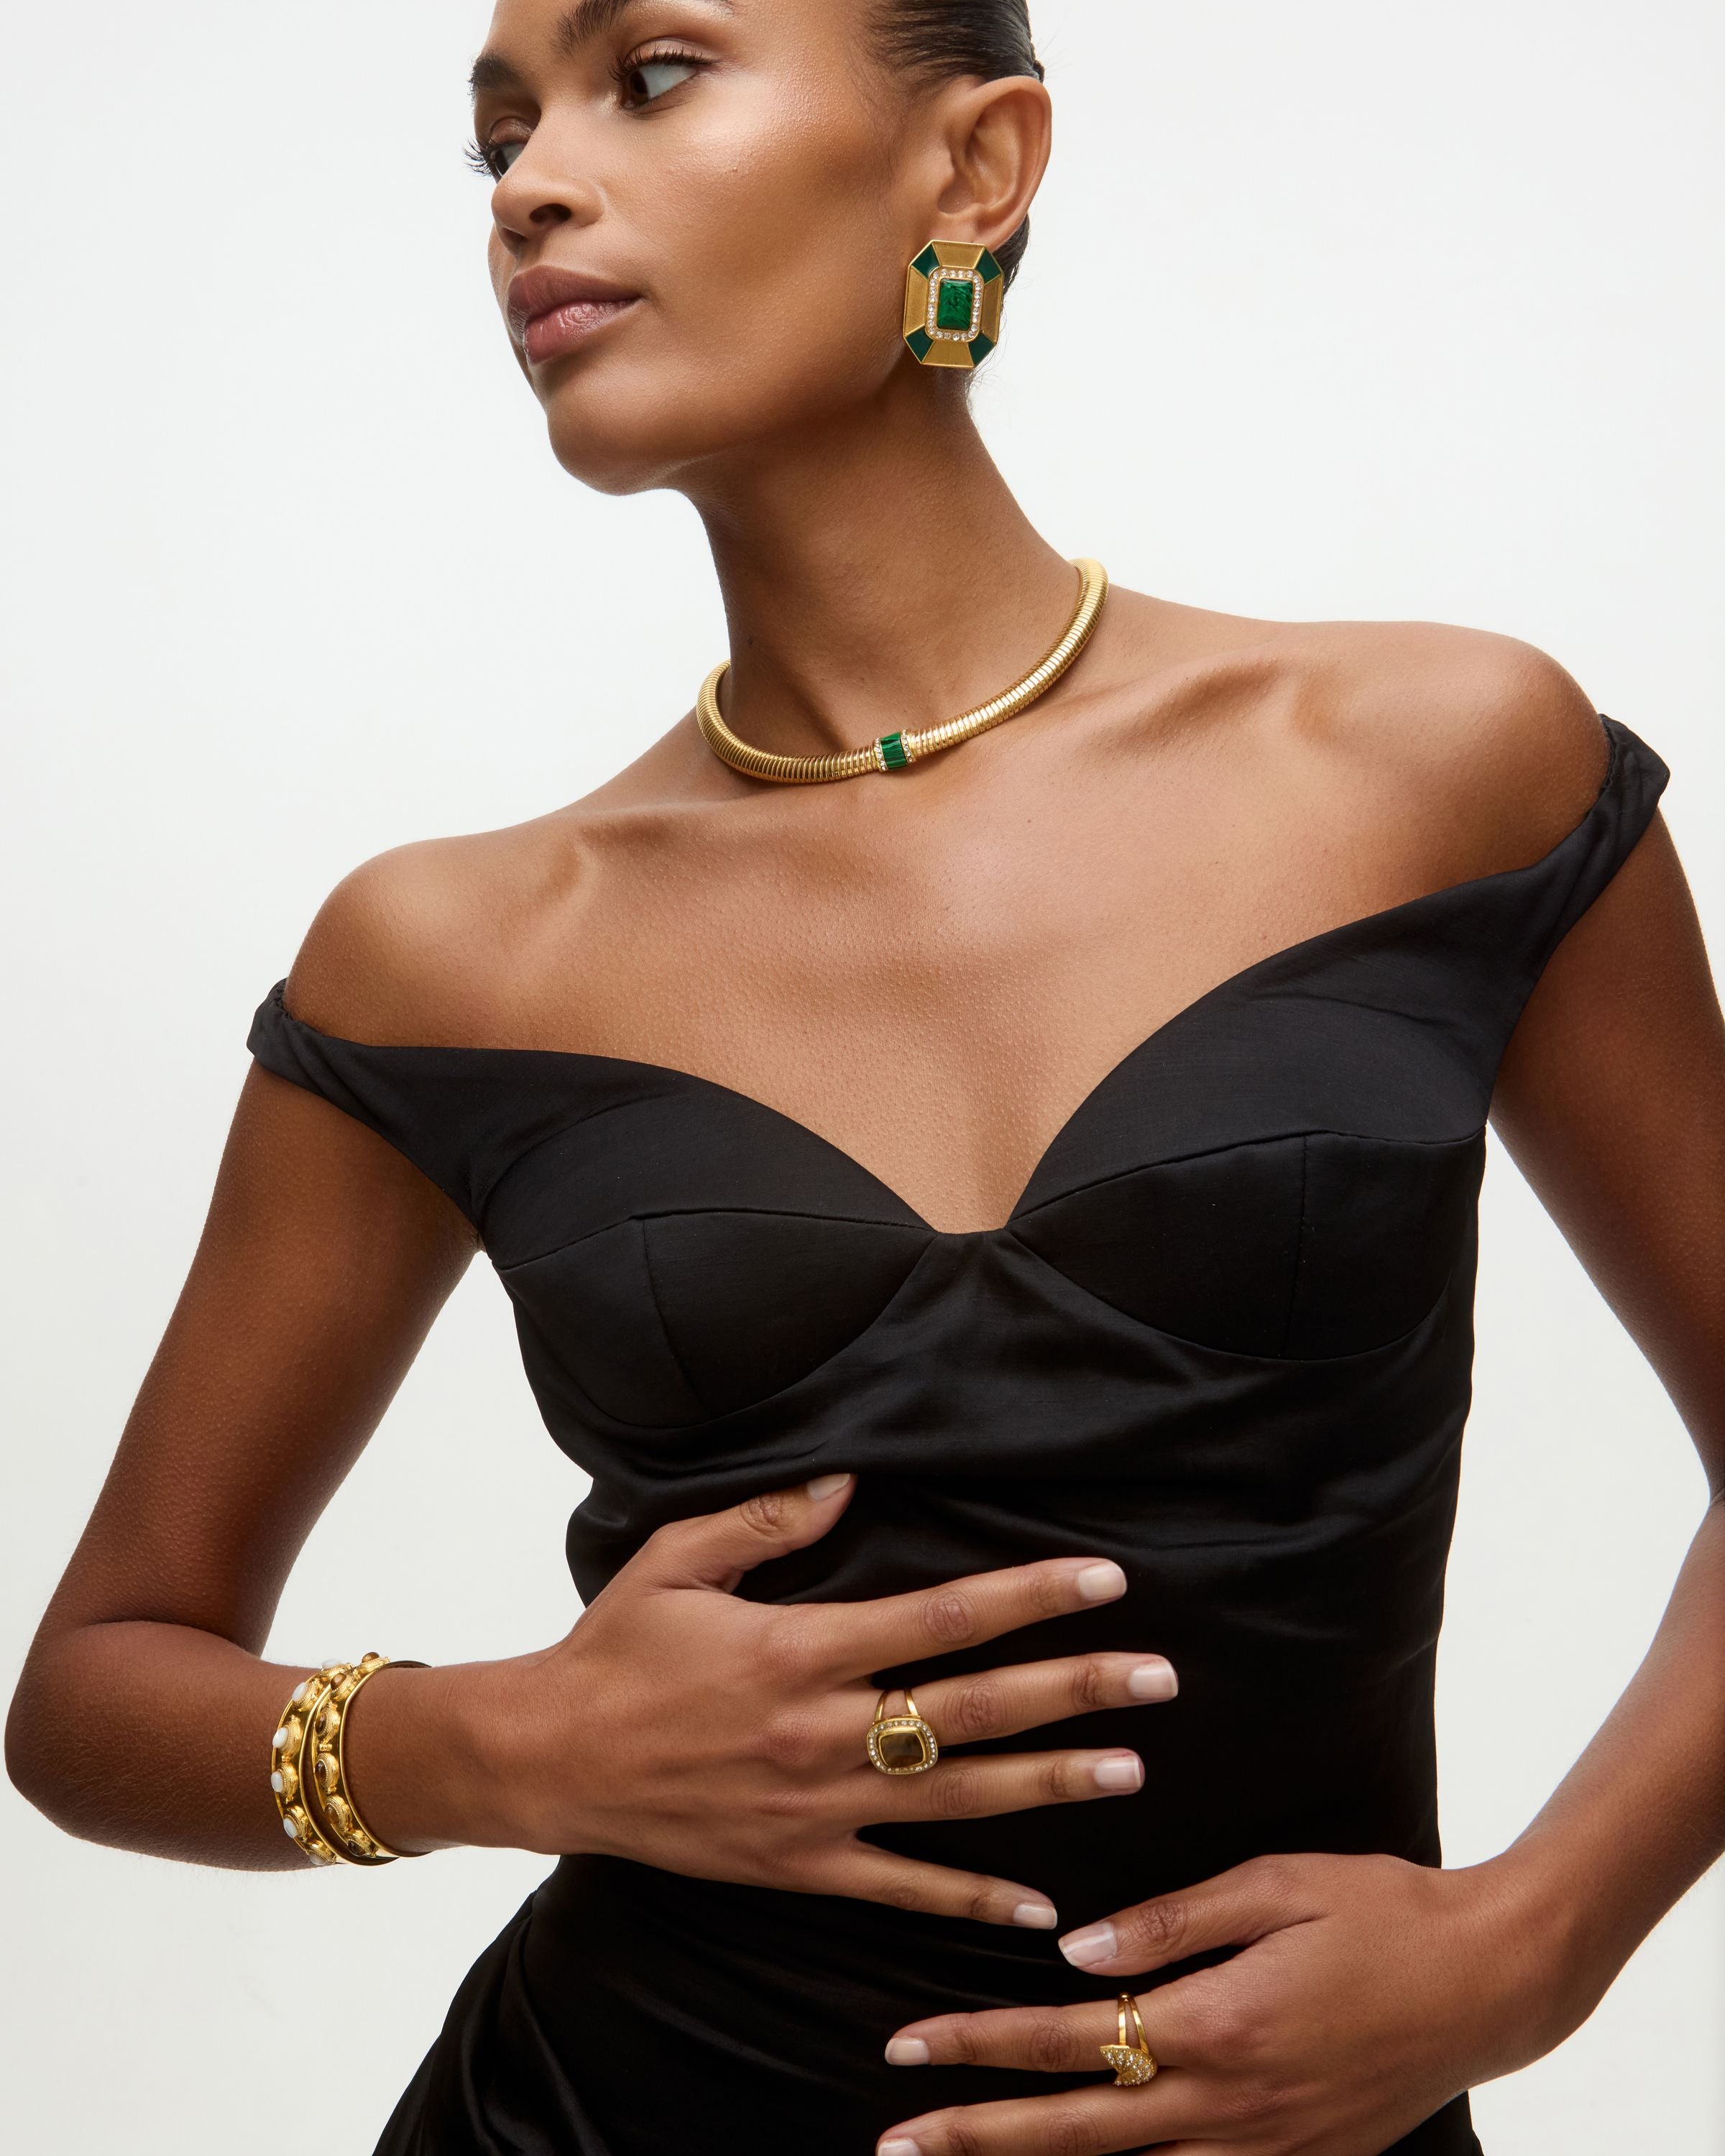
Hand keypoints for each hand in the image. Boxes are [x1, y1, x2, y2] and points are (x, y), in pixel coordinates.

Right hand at [478, 1474, 1177, 1927]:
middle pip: (973, 1710)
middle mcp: (821, 1731)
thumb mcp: (676, 1559)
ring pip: (956, 1800)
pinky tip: (1039, 1904)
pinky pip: (900, 1889)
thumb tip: (848, 1481)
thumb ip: (768, 1520)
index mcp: (801, 1649)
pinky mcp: (798, 1867)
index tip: (1102, 1581)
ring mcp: (815, 1809)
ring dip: (1049, 1784)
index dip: (1029, 1597)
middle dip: (1074, 1690)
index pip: (942, 1618)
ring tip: (1130, 1769)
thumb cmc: (613, 1650)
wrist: (545, 1760)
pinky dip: (971, 1899)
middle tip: (1158, 1677)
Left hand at [878, 1849, 1570, 2152]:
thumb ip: (1173, 1921)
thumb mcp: (1277, 1884)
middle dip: (979, 2136)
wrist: (1492, 1981)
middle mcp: (1232, 2102)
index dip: (981, 2047)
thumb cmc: (1384, 1910)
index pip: (1070, 2041)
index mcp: (1217, 2022)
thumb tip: (1077, 1949)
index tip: (908, 2049)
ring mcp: (1268, 2146)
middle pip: (1079, 2131)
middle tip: (897, 2142)